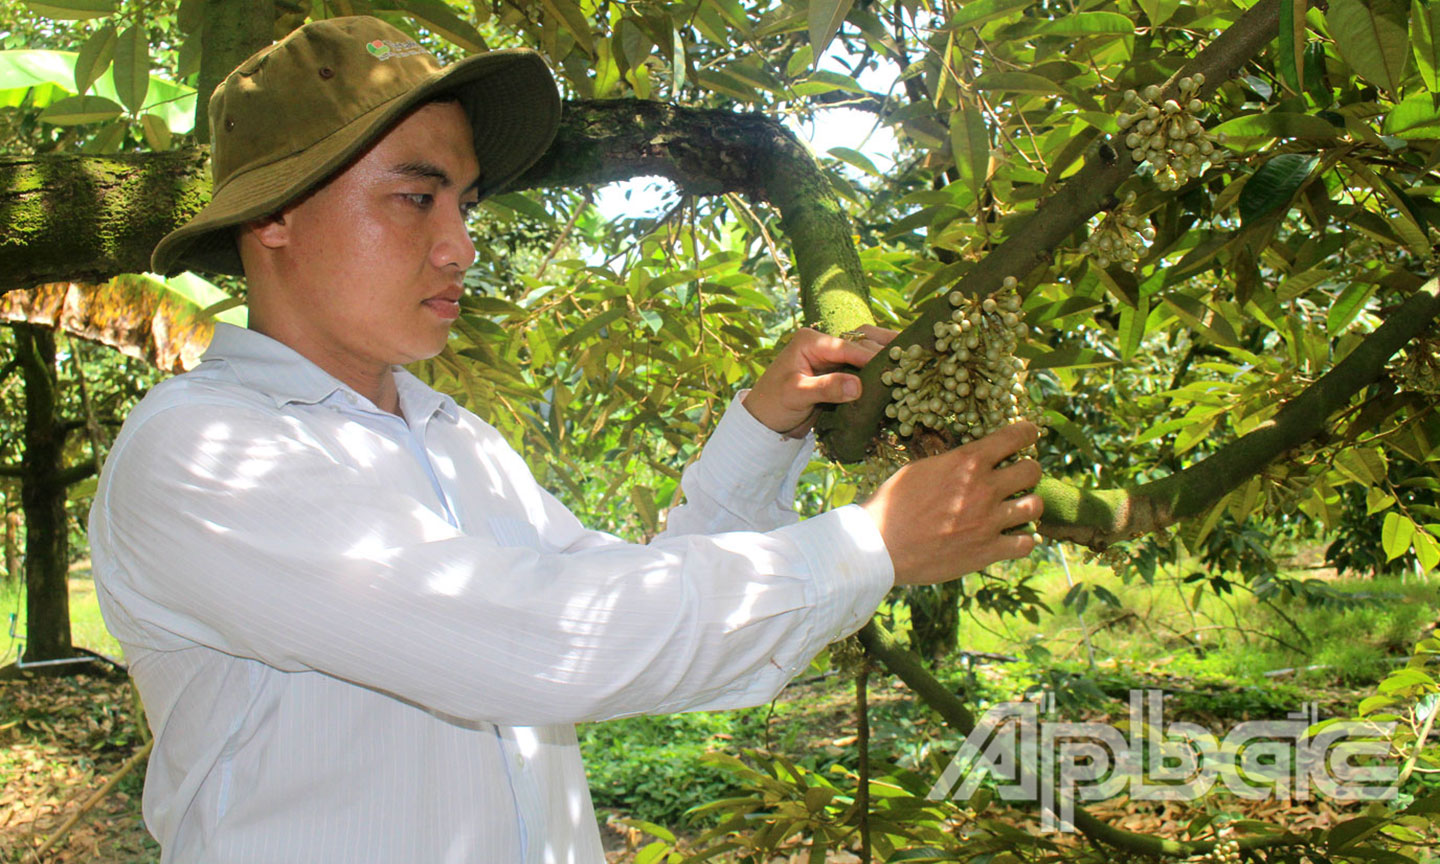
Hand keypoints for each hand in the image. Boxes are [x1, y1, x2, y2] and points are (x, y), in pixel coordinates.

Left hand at [742, 326, 895, 436]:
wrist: (765, 422)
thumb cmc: (773, 404)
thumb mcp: (797, 395)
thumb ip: (826, 388)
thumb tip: (858, 386)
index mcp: (811, 341)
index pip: (849, 346)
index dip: (872, 357)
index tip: (894, 368)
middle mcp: (825, 345)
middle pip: (863, 344)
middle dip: (884, 356)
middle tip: (910, 367)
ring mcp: (833, 359)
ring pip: (867, 354)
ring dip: (886, 360)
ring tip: (912, 366)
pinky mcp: (839, 374)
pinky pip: (864, 369)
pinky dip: (879, 373)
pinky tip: (898, 377)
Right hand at [862, 422, 1042, 584]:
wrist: (880, 546)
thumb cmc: (892, 504)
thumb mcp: (920, 469)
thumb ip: (952, 463)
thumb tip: (969, 460)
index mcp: (967, 462)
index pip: (1015, 436)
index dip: (1027, 432)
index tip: (1028, 434)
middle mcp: (984, 489)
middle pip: (1033, 470)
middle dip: (1028, 470)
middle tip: (1017, 477)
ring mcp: (989, 521)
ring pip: (1035, 506)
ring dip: (1028, 504)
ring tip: (1016, 508)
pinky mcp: (987, 551)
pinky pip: (1026, 543)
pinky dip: (1022, 540)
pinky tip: (1012, 537)